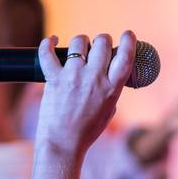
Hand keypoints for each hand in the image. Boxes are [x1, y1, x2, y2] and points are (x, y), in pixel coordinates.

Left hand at [35, 30, 136, 158]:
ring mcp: (73, 76)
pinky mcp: (53, 78)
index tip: (128, 34)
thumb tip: (107, 76)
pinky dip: (48, 43)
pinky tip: (51, 40)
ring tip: (78, 48)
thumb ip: (110, 92)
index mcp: (111, 88)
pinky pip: (48, 53)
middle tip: (98, 46)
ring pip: (79, 42)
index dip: (129, 41)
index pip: (125, 57)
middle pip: (102, 43)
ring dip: (80, 42)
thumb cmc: (86, 132)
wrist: (63, 144)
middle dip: (102, 40)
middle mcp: (94, 78)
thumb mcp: (108, 112)